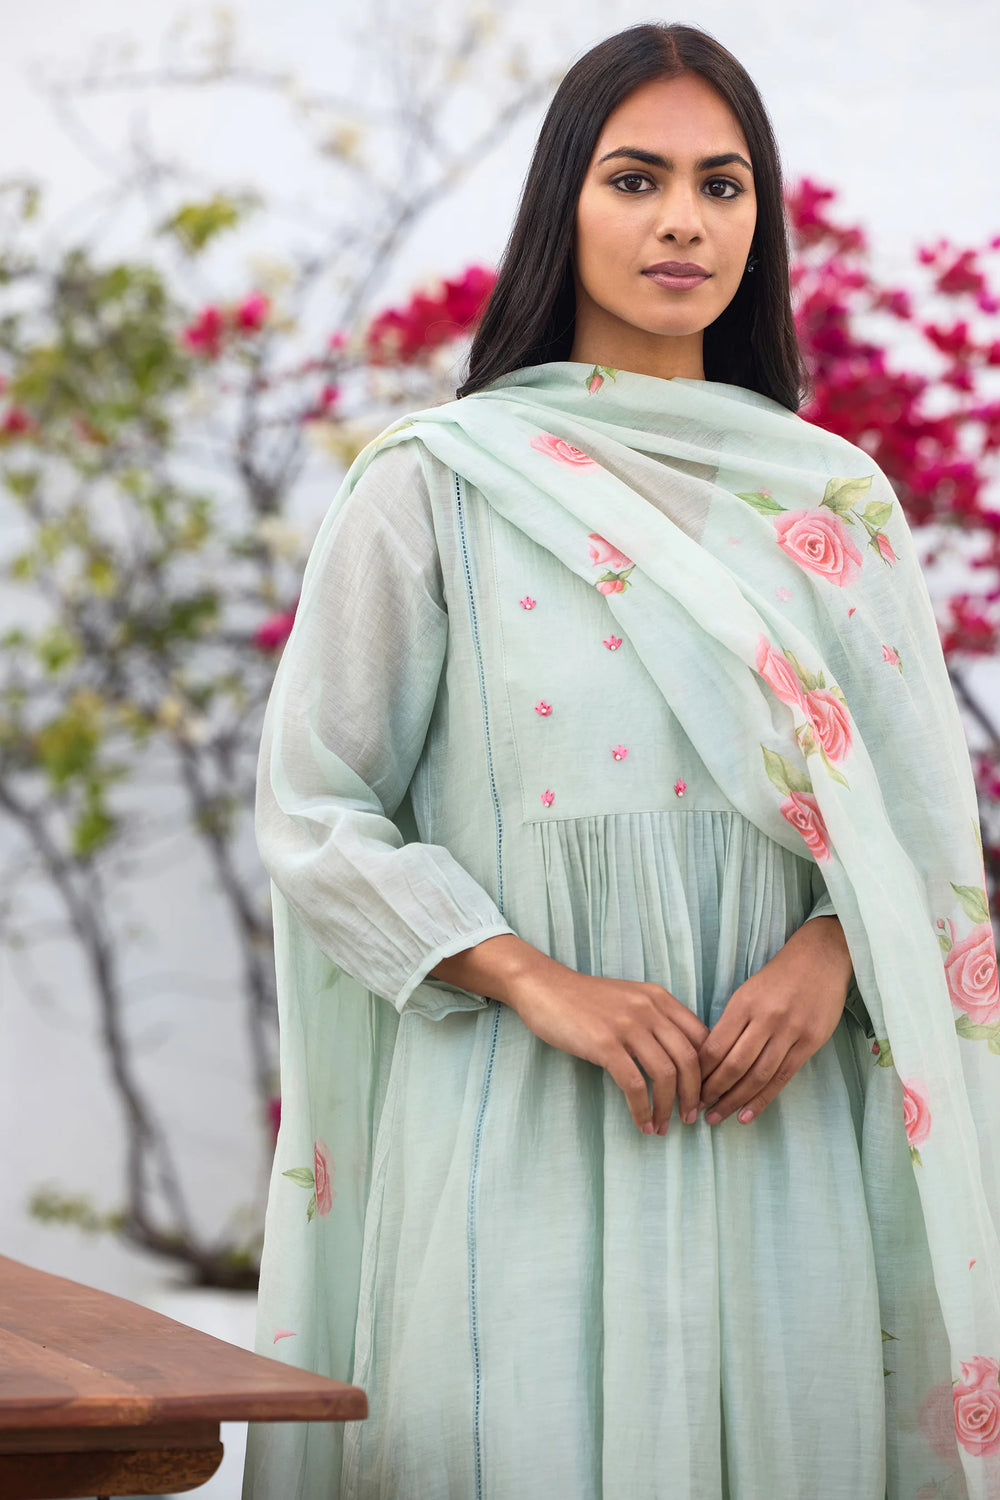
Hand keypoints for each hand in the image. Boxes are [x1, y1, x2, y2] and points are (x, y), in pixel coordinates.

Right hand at [504, 952, 709, 1135]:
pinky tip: (642, 1123)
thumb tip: (681, 1060)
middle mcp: (649, 1008)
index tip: (703, 1095)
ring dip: (669, 1107)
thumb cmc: (586, 1000)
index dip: (709, 1072)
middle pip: (689, 1059)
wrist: (544, 987)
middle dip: (694, 1095)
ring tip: (664, 1126)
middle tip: (691, 1118)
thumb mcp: (630, 1000)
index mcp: (660, 998)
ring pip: (665, 1075)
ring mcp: (627, 1025)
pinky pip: (634, 1084)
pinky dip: (642, 1109)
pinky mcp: (604, 1043)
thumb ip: (656, 1020)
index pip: (701, 1038)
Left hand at [696, 916, 852, 1126]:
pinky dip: (763, 1099)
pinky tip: (747, 1114)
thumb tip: (708, 1060)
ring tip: (718, 1117)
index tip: (688, 1087)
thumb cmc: (777, 977)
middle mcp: (766, 1019)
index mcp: (743, 1004)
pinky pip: (782, 1077)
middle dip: (713, 1092)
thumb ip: (731, 1023)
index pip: (715, 1046)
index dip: (700, 1072)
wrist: (820, 959)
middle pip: (734, 1065)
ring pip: (758, 1076)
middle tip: (698, 1110)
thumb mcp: (746, 992)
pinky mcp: (810, 1042)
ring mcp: (790, 1032)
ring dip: (735, 1100)